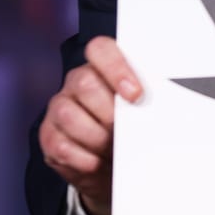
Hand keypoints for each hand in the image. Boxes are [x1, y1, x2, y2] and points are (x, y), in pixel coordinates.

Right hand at [38, 36, 140, 214]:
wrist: (112, 165)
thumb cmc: (131, 130)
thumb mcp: (141, 111)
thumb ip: (147, 100)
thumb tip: (165, 103)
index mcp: (102, 68)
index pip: (100, 49)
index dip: (117, 68)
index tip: (136, 94)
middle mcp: (76, 83)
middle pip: (85, 83)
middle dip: (109, 112)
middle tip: (125, 130)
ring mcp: (59, 107)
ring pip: (68, 114)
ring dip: (96, 138)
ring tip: (112, 150)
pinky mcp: (49, 135)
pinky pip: (60, 145)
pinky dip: (83, 158)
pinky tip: (97, 162)